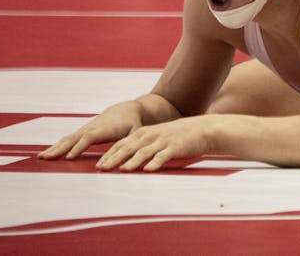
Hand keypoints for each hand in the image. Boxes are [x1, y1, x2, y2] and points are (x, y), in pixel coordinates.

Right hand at [38, 101, 142, 160]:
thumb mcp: (135, 132)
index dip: (79, 147)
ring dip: (54, 148)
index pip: (89, 138)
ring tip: (40, 158)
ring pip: (67, 139)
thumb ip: (130, 144)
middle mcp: (91, 128)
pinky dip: (56, 146)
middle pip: (73, 138)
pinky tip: (47, 154)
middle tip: (46, 158)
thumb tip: (124, 158)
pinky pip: (67, 139)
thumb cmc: (132, 124)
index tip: (69, 157)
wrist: (126, 110)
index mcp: (104, 129)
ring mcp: (85, 129)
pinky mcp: (82, 131)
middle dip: (60, 148)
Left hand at [95, 117, 212, 171]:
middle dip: (114, 159)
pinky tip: (149, 170)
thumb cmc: (177, 136)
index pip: (122, 143)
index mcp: (145, 133)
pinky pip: (164, 155)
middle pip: (129, 148)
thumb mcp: (157, 137)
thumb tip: (124, 160)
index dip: (109, 154)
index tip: (98, 165)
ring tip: (122, 170)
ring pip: (145, 152)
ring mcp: (164, 141)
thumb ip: (142, 145)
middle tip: (102, 169)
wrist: (202, 129)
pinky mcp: (176, 147)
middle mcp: (152, 135)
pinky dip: (156, 162)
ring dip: (132, 161)